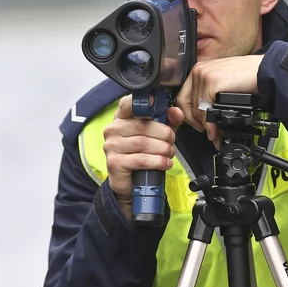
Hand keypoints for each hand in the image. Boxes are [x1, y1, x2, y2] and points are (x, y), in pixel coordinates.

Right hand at [103, 95, 185, 220]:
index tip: (155, 103)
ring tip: (169, 153)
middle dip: (163, 133)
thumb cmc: (143, 154)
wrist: (131, 184)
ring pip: (143, 143)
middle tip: (172, 141)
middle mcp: (113, 129)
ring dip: (162, 148)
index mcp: (121, 118)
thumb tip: (176, 111)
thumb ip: (168, 121)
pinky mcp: (114, 162)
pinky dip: (157, 161)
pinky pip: (140, 159)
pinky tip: (165, 163)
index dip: (142, 102)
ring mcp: (111, 146)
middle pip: (142, 125)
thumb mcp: (158, 135)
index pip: (128, 104)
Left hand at [176, 55, 263, 142]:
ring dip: (205, 125)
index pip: (184, 96)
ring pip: (195, 108)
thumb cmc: (250, 77)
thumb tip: (204, 115)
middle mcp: (199, 71)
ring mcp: (204, 75)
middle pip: (184, 103)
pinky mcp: (212, 81)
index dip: (189, 114)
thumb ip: (211, 95)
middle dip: (194, 121)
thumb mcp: (224, 84)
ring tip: (214, 134)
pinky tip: (216, 129)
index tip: (198, 124)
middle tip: (206, 131)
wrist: (266, 70)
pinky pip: (204, 108)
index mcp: (200, 70)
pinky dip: (209, 122)